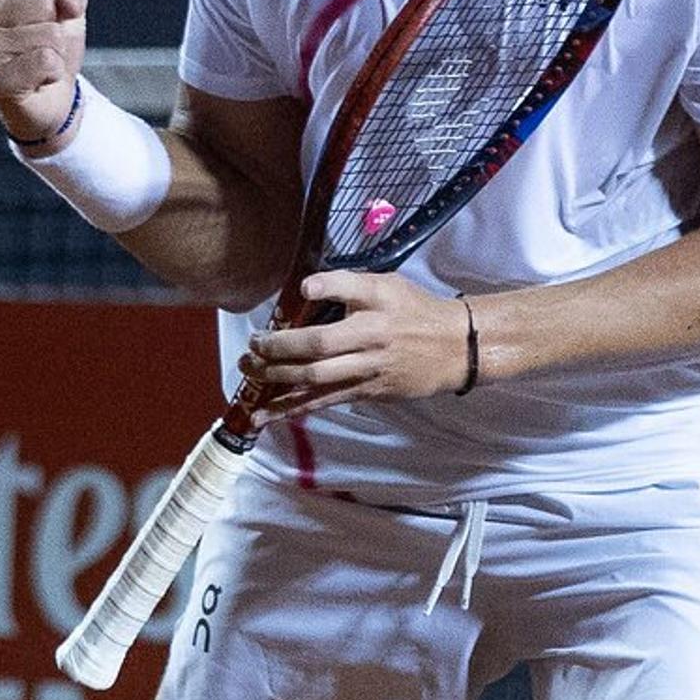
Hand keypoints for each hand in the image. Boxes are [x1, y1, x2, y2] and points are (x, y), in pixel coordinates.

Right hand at [0, 0, 86, 145]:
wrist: (48, 98)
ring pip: (48, 33)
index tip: (42, 18)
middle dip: (55, 26)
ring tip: (40, 62)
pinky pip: (45, 60)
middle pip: (43, 3)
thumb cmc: (49, 46)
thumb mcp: (66, 12)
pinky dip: (55, 70)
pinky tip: (40, 79)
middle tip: (42, 45)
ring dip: (56, 51)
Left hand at [239, 272, 473, 418]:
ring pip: (314, 383)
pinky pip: (321, 403)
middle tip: (249, 350)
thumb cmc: (414, 310)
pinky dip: (290, 410)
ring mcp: (364, 375)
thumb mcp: (386, 284)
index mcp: (373, 316)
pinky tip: (264, 416)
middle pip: (315, 355)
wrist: (452, 348)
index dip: (303, 314)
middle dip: (276, 354)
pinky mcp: (363, 394)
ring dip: (275, 382)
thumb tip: (306, 286)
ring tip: (247, 375)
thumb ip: (346, 283)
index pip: (332, 314)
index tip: (275, 315)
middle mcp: (367, 348)